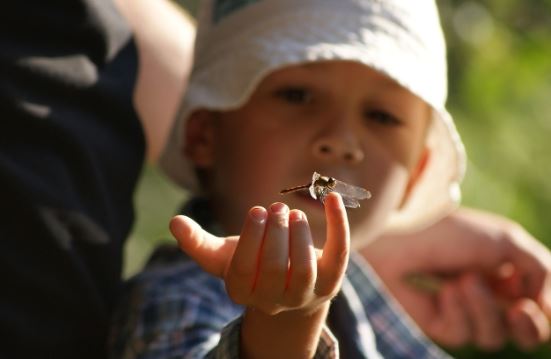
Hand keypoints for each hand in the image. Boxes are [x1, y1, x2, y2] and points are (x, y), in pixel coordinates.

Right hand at [169, 192, 349, 357]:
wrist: (289, 290)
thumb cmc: (253, 266)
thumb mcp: (224, 257)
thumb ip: (198, 243)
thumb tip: (174, 222)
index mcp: (243, 292)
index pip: (245, 269)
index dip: (251, 238)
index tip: (257, 211)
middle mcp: (274, 300)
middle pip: (276, 270)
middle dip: (276, 234)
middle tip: (276, 208)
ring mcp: (305, 294)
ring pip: (306, 269)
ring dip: (300, 236)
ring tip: (293, 213)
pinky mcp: (331, 281)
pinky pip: (338, 254)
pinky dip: (338, 225)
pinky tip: (334, 198)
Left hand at [362, 207, 550, 350]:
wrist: (398, 236)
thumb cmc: (449, 233)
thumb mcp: (506, 242)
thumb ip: (543, 272)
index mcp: (509, 274)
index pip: (542, 308)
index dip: (546, 312)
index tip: (534, 301)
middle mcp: (489, 295)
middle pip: (526, 335)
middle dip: (529, 327)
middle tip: (519, 309)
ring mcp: (464, 312)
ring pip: (495, 337)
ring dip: (485, 309)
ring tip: (463, 279)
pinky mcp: (439, 324)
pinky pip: (463, 335)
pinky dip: (458, 311)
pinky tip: (445, 290)